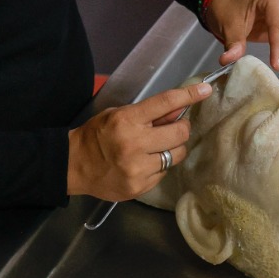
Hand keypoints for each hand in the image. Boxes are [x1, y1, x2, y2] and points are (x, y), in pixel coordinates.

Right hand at [66, 80, 212, 198]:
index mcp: (127, 120)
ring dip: (172, 149)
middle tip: (172, 129)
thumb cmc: (96, 135)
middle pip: (179, 133)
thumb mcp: (118, 114)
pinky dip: (159, 166)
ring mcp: (137, 168)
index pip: (165, 103)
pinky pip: (164, 173)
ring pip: (176, 155)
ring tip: (156, 148)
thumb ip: (149, 113)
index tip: (205, 90)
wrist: (73, 166)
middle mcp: (134, 144)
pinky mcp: (139, 186)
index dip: (188, 95)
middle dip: (180, 129)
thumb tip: (179, 109)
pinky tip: (143, 164)